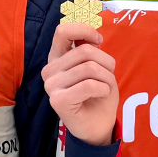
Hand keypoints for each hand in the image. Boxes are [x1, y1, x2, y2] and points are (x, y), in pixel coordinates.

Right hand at [42, 22, 118, 146]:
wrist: (97, 126)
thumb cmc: (97, 95)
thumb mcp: (96, 66)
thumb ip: (89, 50)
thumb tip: (92, 37)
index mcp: (57, 58)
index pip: (62, 31)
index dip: (84, 30)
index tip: (98, 41)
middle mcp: (50, 70)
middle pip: (84, 51)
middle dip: (106, 62)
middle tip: (107, 76)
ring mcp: (51, 85)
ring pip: (89, 68)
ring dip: (107, 78)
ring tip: (105, 88)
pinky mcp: (57, 100)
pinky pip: (89, 85)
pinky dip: (103, 89)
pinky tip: (101, 95)